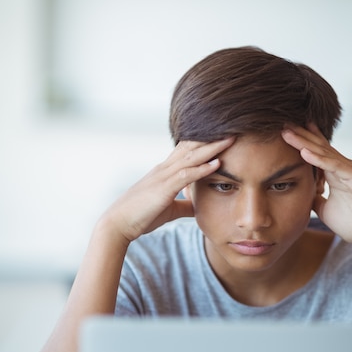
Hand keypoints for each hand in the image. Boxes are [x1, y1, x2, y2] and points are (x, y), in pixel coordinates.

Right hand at [101, 138, 232, 243]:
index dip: (205, 141)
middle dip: (212, 138)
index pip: (187, 150)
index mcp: (165, 172)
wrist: (119, 223)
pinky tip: (217, 163)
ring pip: (191, 157)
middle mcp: (164, 169)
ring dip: (212, 148)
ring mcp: (163, 177)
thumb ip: (185, 204)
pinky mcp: (163, 189)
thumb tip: (199, 205)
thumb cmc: (141, 216)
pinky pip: (186, 175)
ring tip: (231, 139)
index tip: (223, 134)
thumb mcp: (168, 209)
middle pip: (192, 147)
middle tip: (233, 127)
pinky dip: (202, 169)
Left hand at [281, 124, 351, 248]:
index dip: (301, 141)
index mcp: (335, 174)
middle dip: (300, 135)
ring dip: (305, 142)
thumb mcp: (325, 209)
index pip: (316, 152)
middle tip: (282, 123)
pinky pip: (335, 166)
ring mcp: (350, 171)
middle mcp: (343, 168)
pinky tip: (304, 152)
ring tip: (287, 133)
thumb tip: (301, 192)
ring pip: (324, 153)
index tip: (284, 132)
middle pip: (318, 147)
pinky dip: (319, 159)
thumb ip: (314, 198)